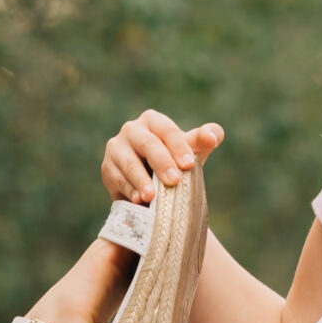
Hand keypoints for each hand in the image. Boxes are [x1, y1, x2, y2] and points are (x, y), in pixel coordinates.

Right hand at [102, 108, 223, 202]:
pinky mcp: (107, 168)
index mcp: (152, 120)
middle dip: (161, 162)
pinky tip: (138, 201)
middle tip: (174, 181)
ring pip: (128, 162)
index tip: (189, 165)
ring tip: (152, 196)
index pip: (166, 130)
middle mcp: (131, 130)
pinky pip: (117, 179)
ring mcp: (116, 148)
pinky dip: (129, 191)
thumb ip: (204, 140)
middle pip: (147, 144)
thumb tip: (214, 135)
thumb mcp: (191, 150)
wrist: (153, 185)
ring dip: (141, 180)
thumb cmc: (174, 162)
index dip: (178, 146)